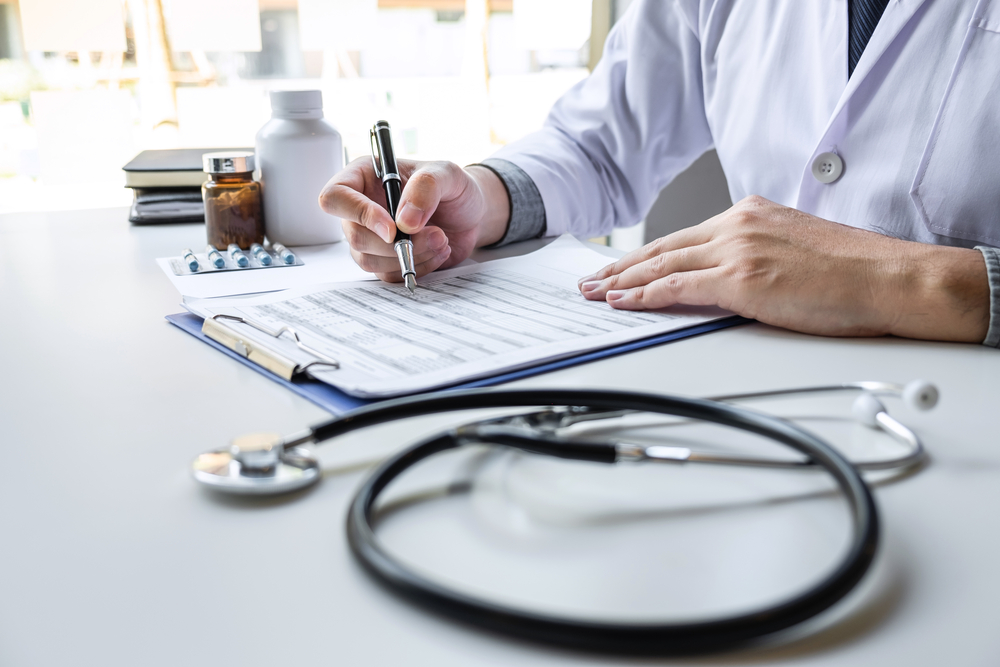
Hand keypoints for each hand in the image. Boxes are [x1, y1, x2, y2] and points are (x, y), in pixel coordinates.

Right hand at [319, 158, 508, 282]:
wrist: (470, 213)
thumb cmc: (453, 187)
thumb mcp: (447, 174)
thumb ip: (426, 187)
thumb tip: (403, 222)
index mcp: (364, 177)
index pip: (335, 197)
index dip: (358, 214)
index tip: (392, 228)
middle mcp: (361, 208)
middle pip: (354, 236)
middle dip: (396, 243)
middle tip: (436, 234)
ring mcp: (371, 237)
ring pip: (369, 260)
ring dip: (410, 256)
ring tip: (442, 240)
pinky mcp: (385, 260)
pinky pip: (388, 274)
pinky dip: (417, 267)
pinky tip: (437, 251)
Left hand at [578, 195, 988, 341]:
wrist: (888, 278)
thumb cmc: (853, 272)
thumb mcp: (794, 250)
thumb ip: (755, 257)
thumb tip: (728, 282)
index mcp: (750, 214)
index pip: (684, 237)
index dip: (646, 255)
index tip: (622, 267)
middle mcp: (738, 224)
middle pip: (664, 247)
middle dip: (622, 267)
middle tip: (591, 280)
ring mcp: (737, 249)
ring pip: (662, 264)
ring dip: (622, 282)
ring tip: (595, 293)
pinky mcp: (741, 277)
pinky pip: (677, 286)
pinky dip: (644, 295)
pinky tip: (623, 302)